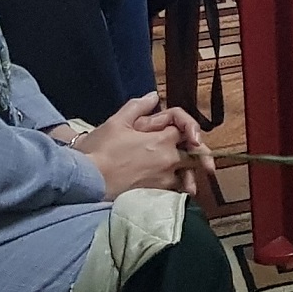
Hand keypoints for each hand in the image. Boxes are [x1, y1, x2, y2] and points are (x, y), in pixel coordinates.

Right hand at [73, 93, 215, 198]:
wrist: (86, 180)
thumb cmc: (99, 149)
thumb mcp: (117, 122)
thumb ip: (138, 106)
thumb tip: (154, 96)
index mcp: (163, 140)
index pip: (186, 129)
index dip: (187, 127)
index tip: (190, 134)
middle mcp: (169, 160)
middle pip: (195, 155)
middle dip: (200, 155)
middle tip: (206, 162)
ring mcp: (164, 179)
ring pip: (187, 175)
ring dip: (190, 175)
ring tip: (191, 180)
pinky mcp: (156, 195)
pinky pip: (175, 191)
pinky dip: (177, 189)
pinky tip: (174, 190)